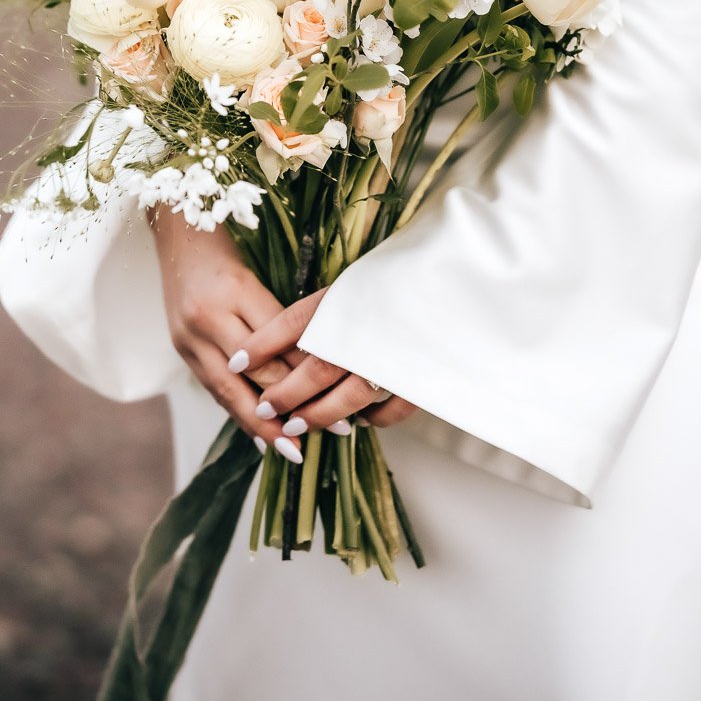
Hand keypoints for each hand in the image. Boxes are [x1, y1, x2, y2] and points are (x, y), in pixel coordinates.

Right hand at [146, 206, 307, 452]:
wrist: (177, 236)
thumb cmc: (227, 250)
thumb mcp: (257, 275)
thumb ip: (281, 319)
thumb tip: (316, 364)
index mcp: (236, 289)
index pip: (279, 343)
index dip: (308, 374)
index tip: (339, 398)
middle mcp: (209, 317)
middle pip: (254, 374)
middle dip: (291, 408)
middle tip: (329, 431)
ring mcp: (189, 336)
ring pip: (230, 391)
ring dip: (263, 425)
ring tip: (292, 450)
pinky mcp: (181, 349)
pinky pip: (213, 389)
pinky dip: (238, 413)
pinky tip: (259, 436)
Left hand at [229, 287, 417, 433]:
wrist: (465, 278)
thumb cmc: (404, 276)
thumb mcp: (359, 280)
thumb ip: (330, 308)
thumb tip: (290, 338)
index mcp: (351, 293)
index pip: (295, 320)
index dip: (262, 343)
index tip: (235, 360)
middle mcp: (370, 324)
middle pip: (317, 365)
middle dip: (285, 391)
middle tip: (263, 407)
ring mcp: (396, 354)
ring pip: (348, 395)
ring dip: (318, 414)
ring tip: (294, 424)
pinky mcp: (423, 377)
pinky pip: (388, 408)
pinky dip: (369, 418)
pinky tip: (355, 419)